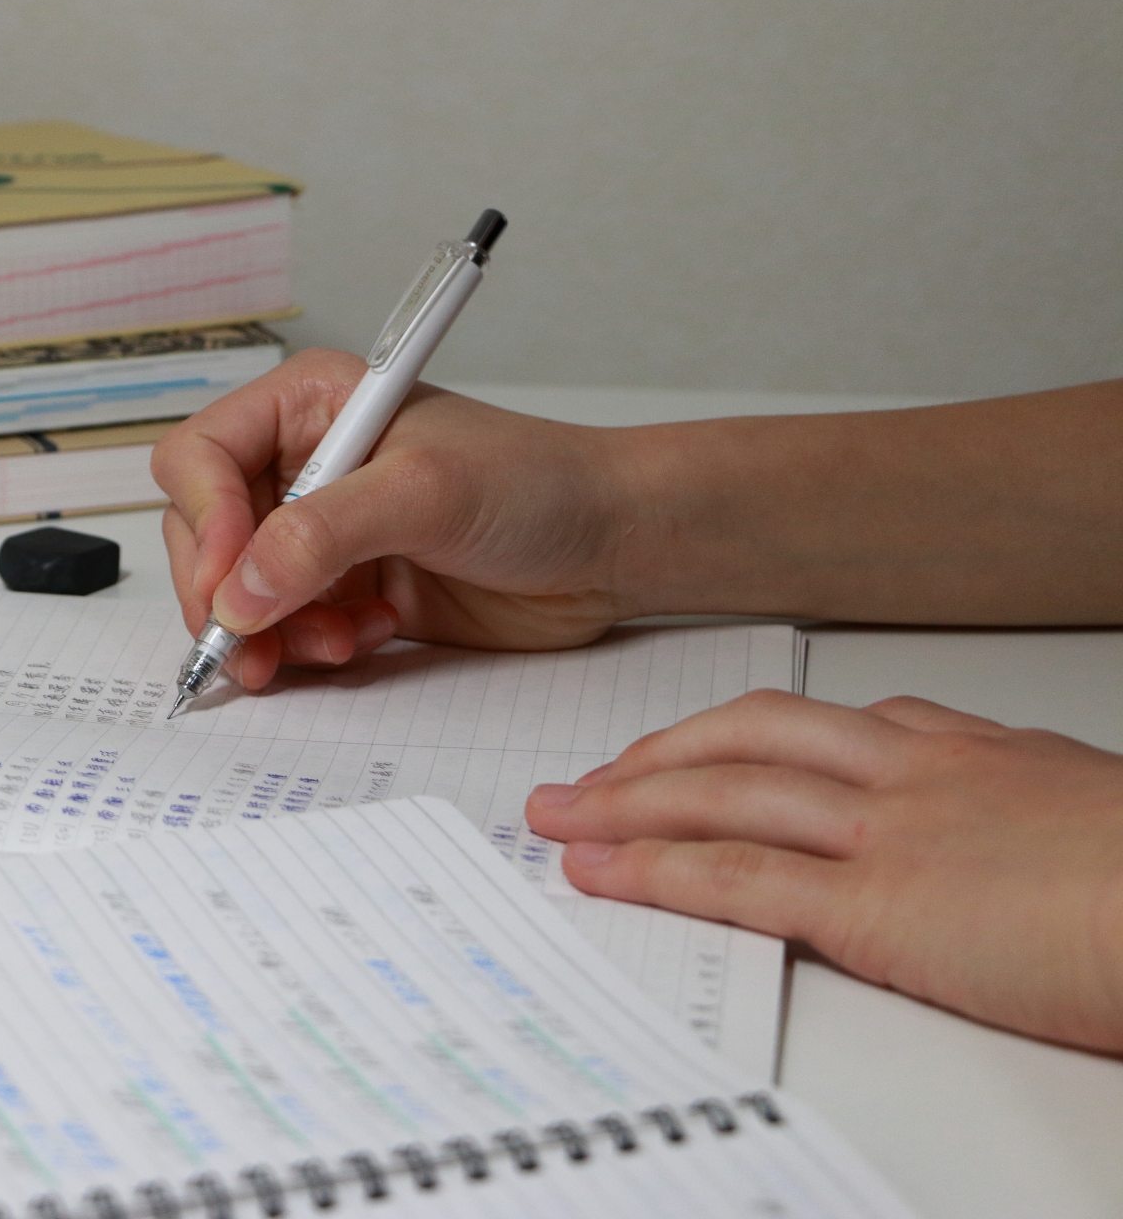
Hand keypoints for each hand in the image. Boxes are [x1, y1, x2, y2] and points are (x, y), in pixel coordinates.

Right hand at [151, 348, 638, 687]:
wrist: (610, 545)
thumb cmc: (537, 484)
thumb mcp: (424, 493)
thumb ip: (322, 537)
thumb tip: (239, 592)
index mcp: (307, 408)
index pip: (202, 458)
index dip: (205, 522)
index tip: (229, 584)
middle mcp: (303, 466)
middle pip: (206, 535)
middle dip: (227, 596)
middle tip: (251, 647)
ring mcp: (322, 533)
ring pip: (239, 594)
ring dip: (272, 633)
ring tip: (335, 644)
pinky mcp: (346, 590)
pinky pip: (285, 631)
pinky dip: (309, 649)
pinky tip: (368, 639)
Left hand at [524, 690, 1122, 1052]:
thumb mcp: (1090, 816)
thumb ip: (1029, 814)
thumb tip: (1007, 846)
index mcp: (973, 752)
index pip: (828, 726)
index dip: (739, 739)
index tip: (691, 753)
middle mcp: (918, 774)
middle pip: (752, 741)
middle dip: (658, 757)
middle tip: (590, 779)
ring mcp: (892, 832)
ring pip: (726, 794)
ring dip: (629, 804)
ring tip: (563, 818)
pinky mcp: (880, 906)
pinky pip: (738, 877)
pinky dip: (655, 871)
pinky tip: (604, 874)